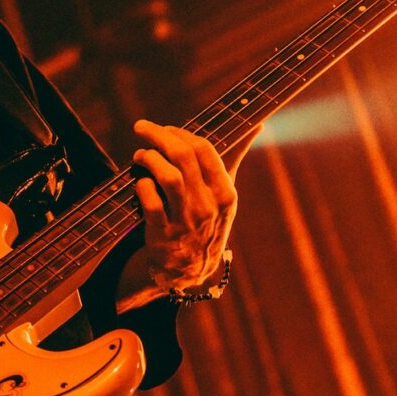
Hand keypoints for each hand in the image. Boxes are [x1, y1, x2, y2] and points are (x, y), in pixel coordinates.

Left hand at [132, 119, 236, 290]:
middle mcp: (209, 206)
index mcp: (225, 193)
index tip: (165, 129)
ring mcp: (187, 222)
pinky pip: (150, 202)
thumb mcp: (225, 196)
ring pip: (168, 177)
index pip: (205, 150)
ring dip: (149, 159)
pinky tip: (138, 182)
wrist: (192, 270)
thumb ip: (235, 158)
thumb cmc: (208, 222)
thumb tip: (258, 125)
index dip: (181, 133)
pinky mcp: (164, 235)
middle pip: (183, 157)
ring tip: (139, 155)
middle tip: (142, 128)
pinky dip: (141, 186)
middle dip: (159, 136)